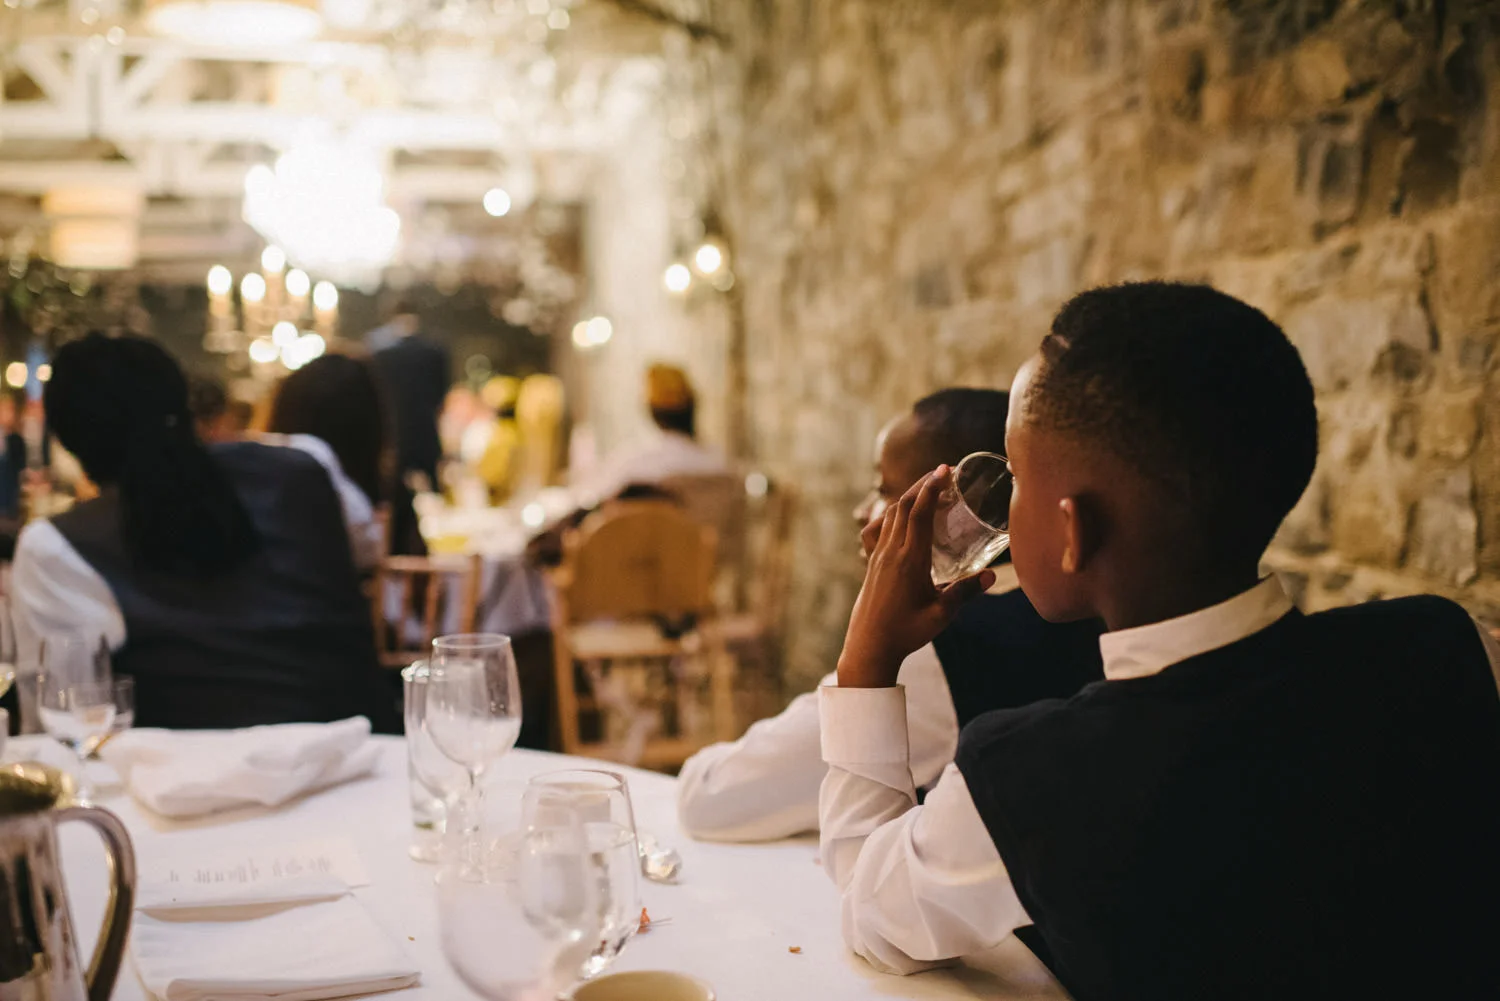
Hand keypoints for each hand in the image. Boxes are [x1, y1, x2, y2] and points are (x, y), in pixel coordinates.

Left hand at [837, 466, 993, 687]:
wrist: (869, 647)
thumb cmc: (907, 632)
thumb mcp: (942, 614)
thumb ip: (965, 592)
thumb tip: (990, 576)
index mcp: (909, 560)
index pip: (918, 513)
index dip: (931, 488)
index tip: (945, 470)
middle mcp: (890, 552)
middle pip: (903, 506)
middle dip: (922, 484)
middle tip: (942, 473)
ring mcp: (877, 557)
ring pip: (890, 516)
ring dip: (907, 497)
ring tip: (926, 489)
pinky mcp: (871, 564)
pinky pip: (876, 530)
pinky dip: (888, 516)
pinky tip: (896, 518)